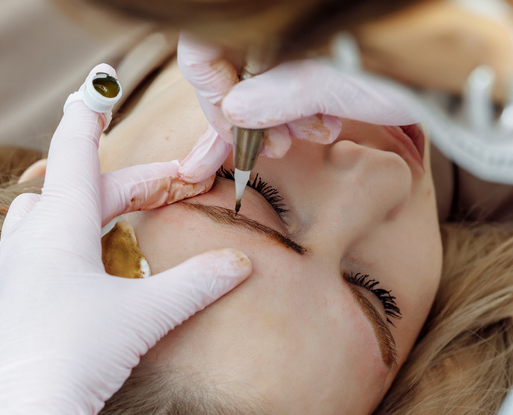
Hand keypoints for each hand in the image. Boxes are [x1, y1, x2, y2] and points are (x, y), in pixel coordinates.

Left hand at [0, 64, 251, 414]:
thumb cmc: (74, 351)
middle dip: (121, 184)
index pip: (74, 152)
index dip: (89, 117)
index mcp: (59, 225)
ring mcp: (11, 272)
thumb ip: (193, 284)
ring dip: (79, 211)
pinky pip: (31, 255)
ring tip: (111, 222)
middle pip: (73, 188)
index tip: (97, 88)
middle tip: (165, 189)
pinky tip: (80, 273)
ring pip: (41, 218)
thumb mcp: (144, 314)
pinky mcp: (8, 304)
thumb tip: (240, 264)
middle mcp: (29, 240)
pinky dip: (60, 247)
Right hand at [176, 33, 417, 182]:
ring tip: (311, 136)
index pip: (201, 51)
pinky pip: (283, 83)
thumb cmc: (404, 64)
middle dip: (249, 113)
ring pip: (256, 79)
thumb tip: (234, 112)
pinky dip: (295, 109)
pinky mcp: (311, 58)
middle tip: (276, 147)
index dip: (211, 95)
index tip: (237, 131)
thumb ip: (274, 96)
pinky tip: (323, 124)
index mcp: (269, 21)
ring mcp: (294, 43)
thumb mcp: (331, 83)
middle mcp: (276, 27)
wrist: (459, 73)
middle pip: (227, 68)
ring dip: (275, 116)